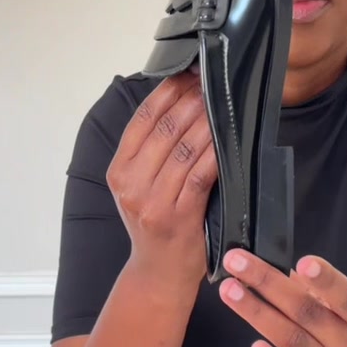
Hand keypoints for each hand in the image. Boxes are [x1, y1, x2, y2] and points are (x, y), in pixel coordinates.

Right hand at [106, 71, 217, 288]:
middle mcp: (130, 183)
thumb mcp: (137, 186)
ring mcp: (153, 201)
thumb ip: (149, 152)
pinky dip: (216, 153)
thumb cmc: (154, 224)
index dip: (168, 92)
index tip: (189, 73)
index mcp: (118, 170)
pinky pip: (201, 174)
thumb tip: (179, 102)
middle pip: (166, 129)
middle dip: (194, 101)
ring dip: (209, 122)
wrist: (157, 272)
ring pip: (185, 148)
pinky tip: (228, 139)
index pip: (143, 119)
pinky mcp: (178, 215)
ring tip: (224, 104)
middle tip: (215, 83)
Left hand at [218, 250, 346, 346]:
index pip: (346, 297)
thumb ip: (313, 293)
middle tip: (236, 261)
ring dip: (258, 314)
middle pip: (307, 312)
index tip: (302, 261)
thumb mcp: (343, 319)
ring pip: (293, 341)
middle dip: (268, 283)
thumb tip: (274, 265)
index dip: (326, 279)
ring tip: (229, 291)